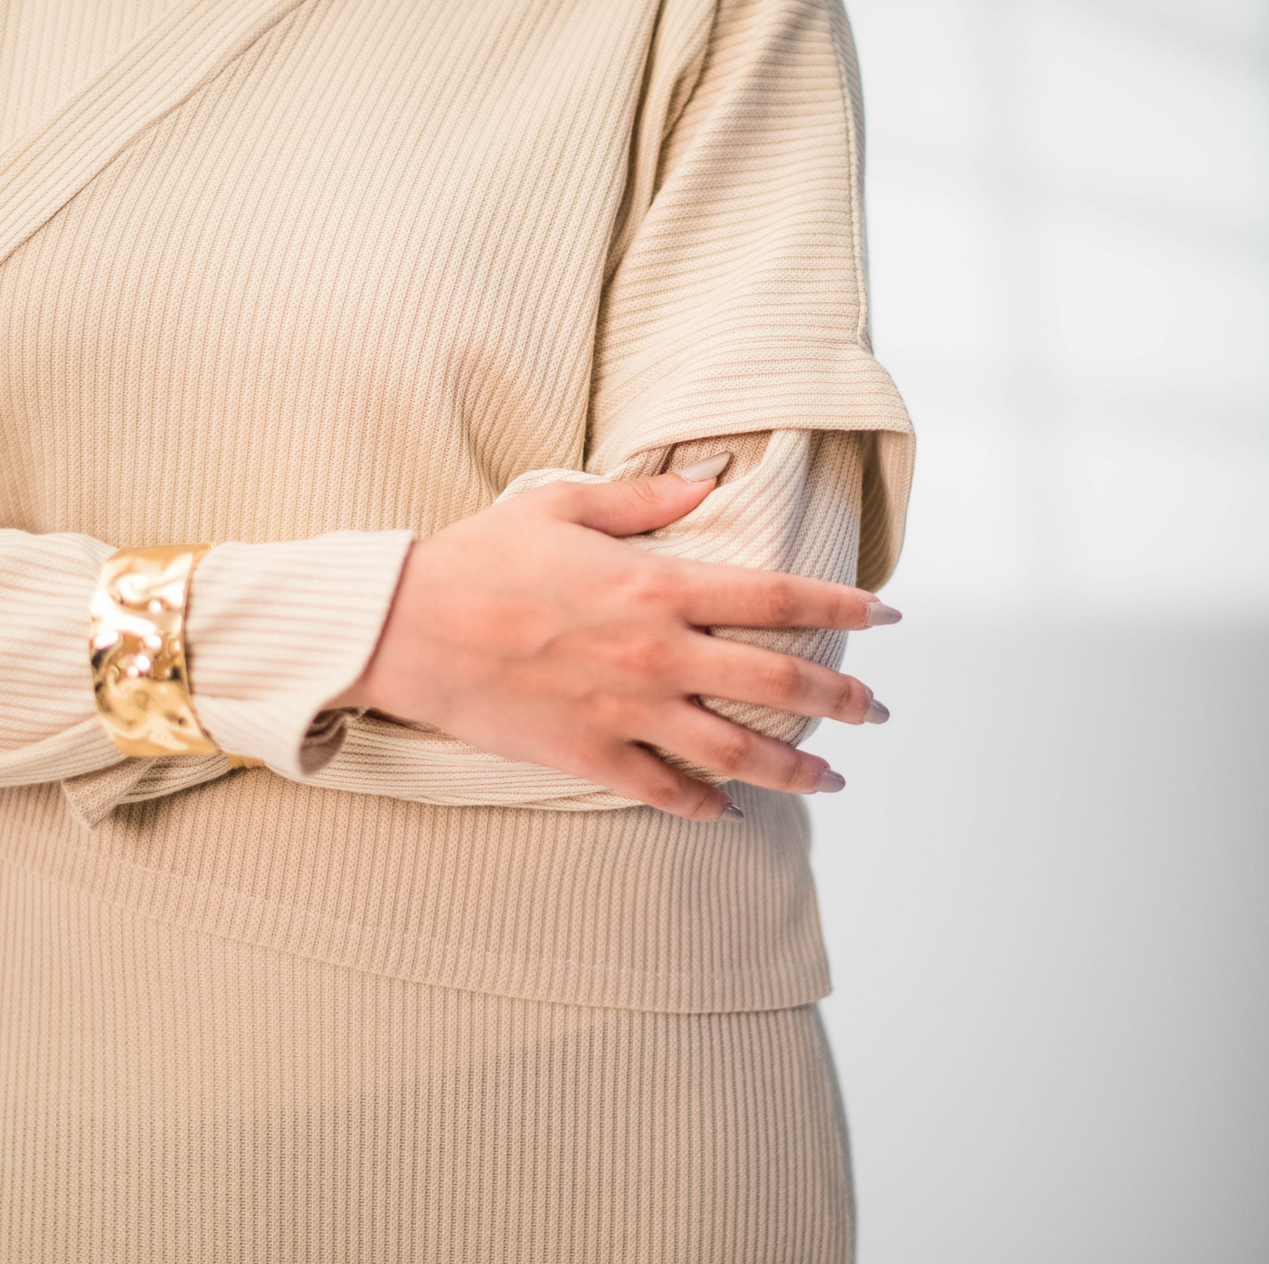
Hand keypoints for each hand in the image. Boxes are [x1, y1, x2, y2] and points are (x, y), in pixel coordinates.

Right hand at [327, 467, 898, 820]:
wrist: (404, 626)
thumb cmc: (480, 558)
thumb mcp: (564, 505)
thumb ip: (648, 498)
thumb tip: (711, 478)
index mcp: (658, 584)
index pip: (778, 595)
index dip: (843, 605)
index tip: (887, 614)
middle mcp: (658, 654)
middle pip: (778, 682)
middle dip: (843, 699)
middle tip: (878, 711)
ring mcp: (627, 713)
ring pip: (738, 753)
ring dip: (797, 769)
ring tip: (833, 779)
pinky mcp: (590, 757)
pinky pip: (666, 793)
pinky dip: (707, 807)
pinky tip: (732, 813)